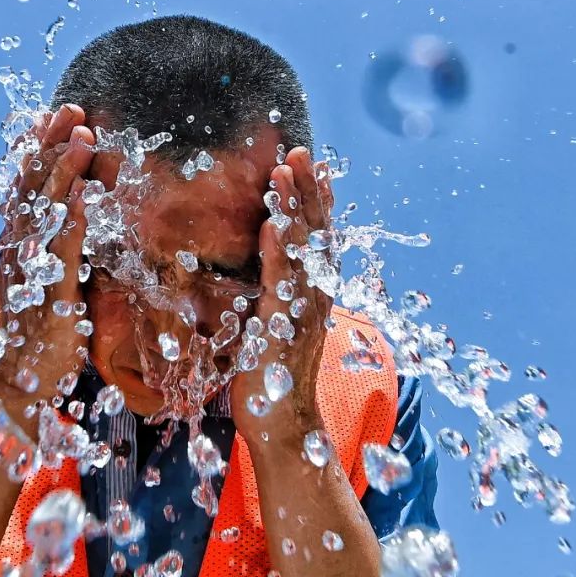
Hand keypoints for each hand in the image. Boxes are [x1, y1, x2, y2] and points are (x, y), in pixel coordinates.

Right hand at [0, 104, 95, 401]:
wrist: (19, 383)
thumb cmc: (41, 335)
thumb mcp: (52, 282)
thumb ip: (64, 250)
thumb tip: (83, 218)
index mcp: (17, 247)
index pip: (26, 188)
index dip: (39, 151)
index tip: (54, 118)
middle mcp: (17, 252)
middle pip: (32, 187)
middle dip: (51, 146)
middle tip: (71, 110)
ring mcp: (30, 271)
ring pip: (45, 210)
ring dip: (65, 171)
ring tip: (83, 136)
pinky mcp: (49, 294)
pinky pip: (61, 250)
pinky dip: (74, 218)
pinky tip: (88, 193)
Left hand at [230, 146, 333, 444]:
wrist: (284, 427)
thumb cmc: (271, 380)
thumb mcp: (270, 327)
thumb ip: (270, 298)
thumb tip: (258, 275)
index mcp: (312, 294)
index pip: (317, 237)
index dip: (315, 200)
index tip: (312, 164)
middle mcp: (315, 297)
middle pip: (316, 233)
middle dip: (308, 189)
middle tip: (301, 149)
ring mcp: (303, 312)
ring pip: (303, 249)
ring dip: (294, 207)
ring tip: (287, 169)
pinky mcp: (283, 329)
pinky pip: (282, 283)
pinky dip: (278, 251)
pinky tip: (273, 223)